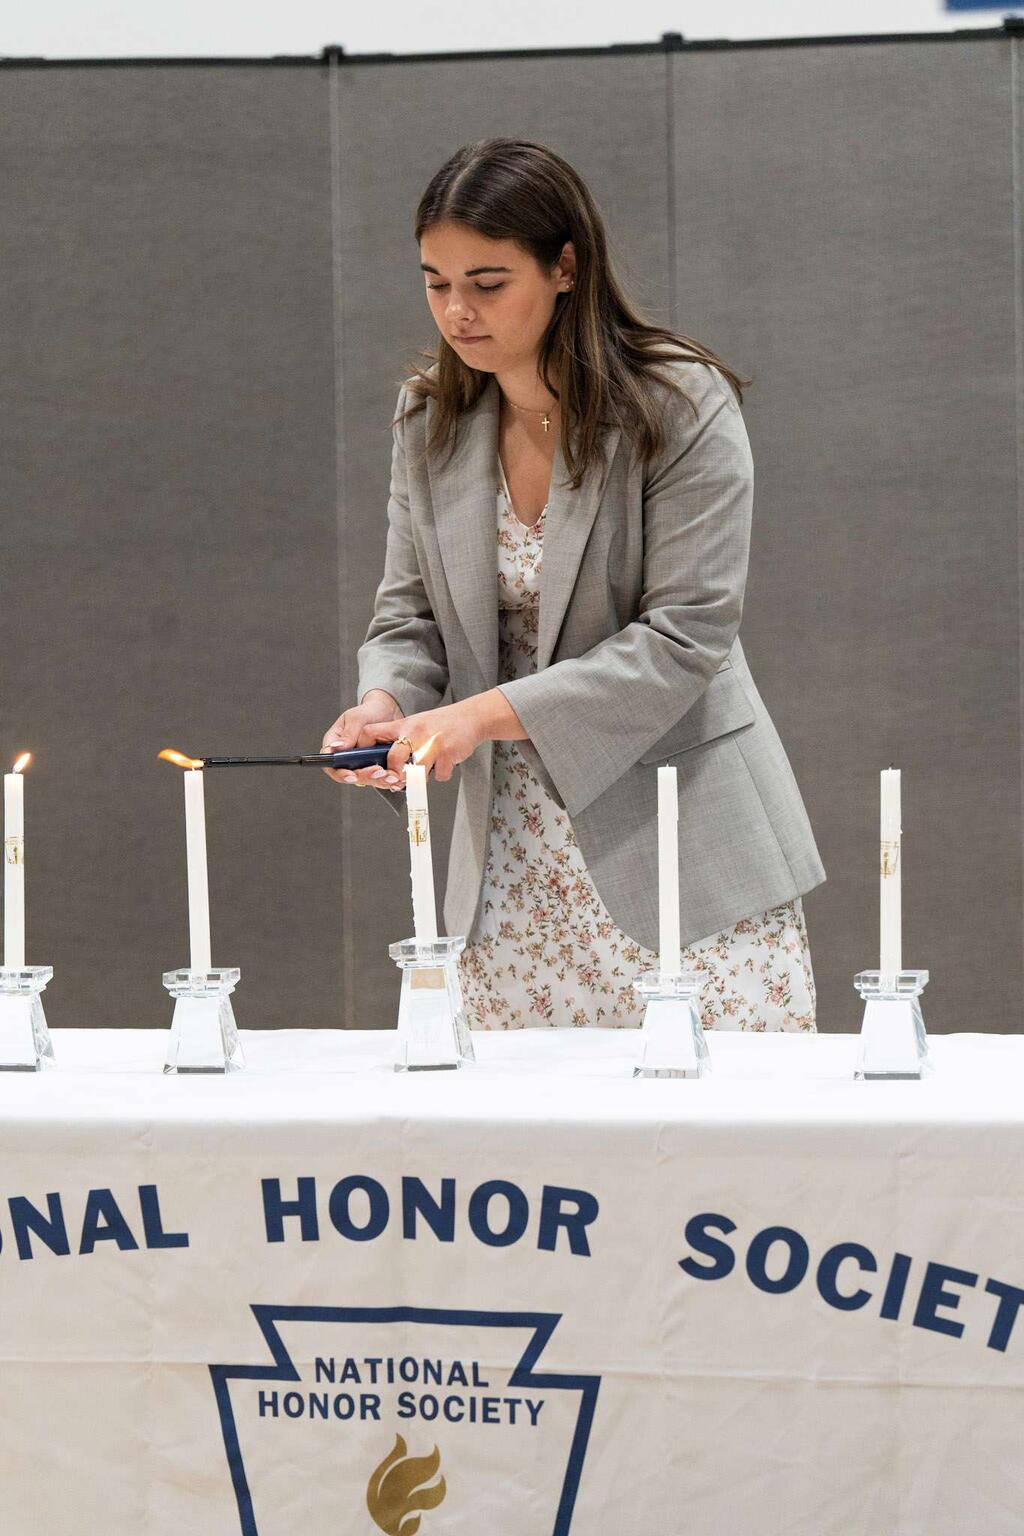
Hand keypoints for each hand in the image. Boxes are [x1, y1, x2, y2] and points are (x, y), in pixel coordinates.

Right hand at [321, 691, 406, 791]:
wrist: (388, 712)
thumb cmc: (369, 712)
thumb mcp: (357, 718)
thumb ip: (348, 733)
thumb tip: (337, 748)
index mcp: (335, 743)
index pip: (329, 762)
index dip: (339, 772)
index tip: (351, 774)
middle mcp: (345, 756)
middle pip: (347, 774)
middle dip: (362, 776)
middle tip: (377, 771)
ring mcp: (359, 762)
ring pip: (363, 779)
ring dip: (375, 779)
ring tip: (388, 774)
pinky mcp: (372, 766)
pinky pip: (375, 777)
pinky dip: (384, 778)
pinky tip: (393, 775)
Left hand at [362, 699, 486, 786]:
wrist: (472, 717)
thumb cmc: (442, 724)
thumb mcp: (416, 724)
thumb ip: (400, 740)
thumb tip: (386, 765)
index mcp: (404, 725)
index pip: (371, 732)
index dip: (363, 748)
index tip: (368, 760)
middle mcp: (415, 733)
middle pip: (393, 759)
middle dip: (395, 774)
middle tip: (400, 777)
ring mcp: (432, 743)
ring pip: (415, 772)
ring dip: (418, 779)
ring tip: (424, 773)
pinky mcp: (448, 753)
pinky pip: (438, 775)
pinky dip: (441, 775)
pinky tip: (444, 765)